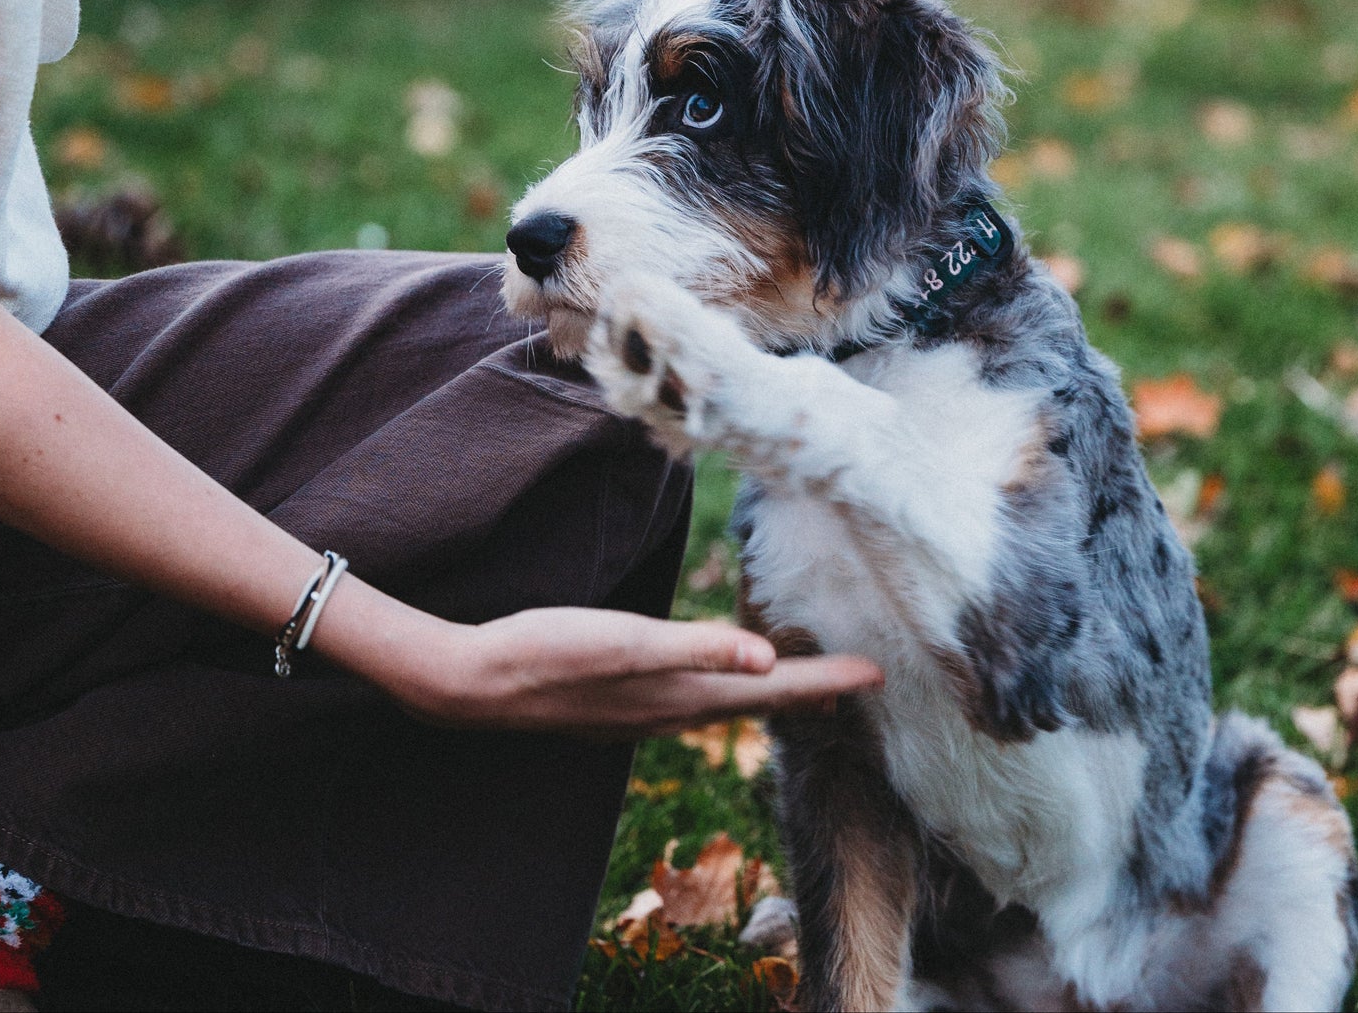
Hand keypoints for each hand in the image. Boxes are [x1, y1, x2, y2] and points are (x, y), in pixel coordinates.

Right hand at [381, 604, 883, 737]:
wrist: (477, 683)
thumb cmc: (550, 653)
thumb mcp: (625, 642)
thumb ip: (696, 648)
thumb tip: (768, 658)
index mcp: (682, 694)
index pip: (775, 691)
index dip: (828, 682)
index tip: (880, 675)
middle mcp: (671, 713)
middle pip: (760, 704)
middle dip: (813, 693)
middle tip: (859, 681)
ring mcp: (643, 715)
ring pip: (726, 707)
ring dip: (772, 697)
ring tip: (805, 686)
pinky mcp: (618, 707)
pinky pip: (693, 703)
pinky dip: (725, 693)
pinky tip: (714, 685)